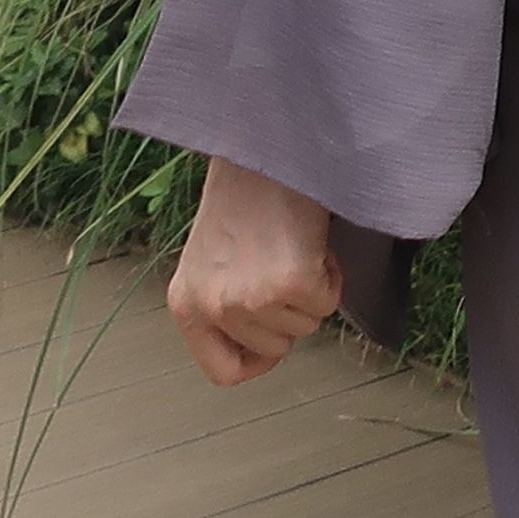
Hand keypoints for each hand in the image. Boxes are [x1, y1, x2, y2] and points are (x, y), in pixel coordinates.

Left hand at [167, 157, 341, 386]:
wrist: (266, 146)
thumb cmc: (247, 194)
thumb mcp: (215, 260)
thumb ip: (227, 304)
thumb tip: (268, 346)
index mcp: (186, 304)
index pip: (224, 371)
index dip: (260, 358)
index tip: (277, 332)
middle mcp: (212, 307)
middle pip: (276, 348)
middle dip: (292, 312)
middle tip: (286, 264)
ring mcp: (249, 298)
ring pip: (306, 327)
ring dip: (312, 290)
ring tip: (296, 246)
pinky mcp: (289, 282)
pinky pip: (329, 302)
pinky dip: (331, 275)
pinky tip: (312, 242)